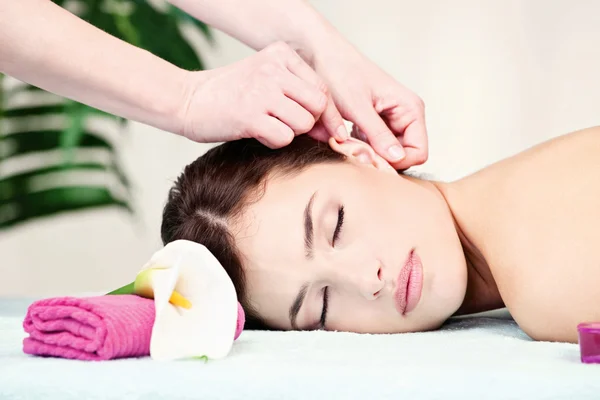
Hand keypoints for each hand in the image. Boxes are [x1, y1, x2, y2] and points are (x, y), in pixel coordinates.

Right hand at [179, 41, 347, 147]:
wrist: (187, 100)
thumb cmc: (232, 94)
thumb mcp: (268, 83)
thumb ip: (301, 100)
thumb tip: (333, 131)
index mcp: (281, 54)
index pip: (322, 88)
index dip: (325, 113)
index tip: (322, 129)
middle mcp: (273, 69)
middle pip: (318, 105)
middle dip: (309, 123)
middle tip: (287, 125)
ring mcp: (262, 91)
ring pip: (304, 123)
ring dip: (290, 133)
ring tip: (268, 125)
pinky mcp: (250, 115)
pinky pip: (284, 138)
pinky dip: (274, 142)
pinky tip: (257, 132)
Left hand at [306, 37, 427, 169]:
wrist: (323, 55)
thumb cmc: (340, 73)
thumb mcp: (358, 106)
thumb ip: (378, 134)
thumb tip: (398, 158)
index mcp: (411, 108)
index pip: (419, 152)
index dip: (397, 162)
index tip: (370, 160)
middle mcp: (406, 115)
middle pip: (404, 156)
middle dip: (381, 159)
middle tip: (354, 153)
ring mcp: (392, 120)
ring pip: (388, 153)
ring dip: (370, 154)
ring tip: (348, 144)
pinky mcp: (377, 123)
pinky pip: (376, 146)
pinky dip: (362, 148)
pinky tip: (346, 139)